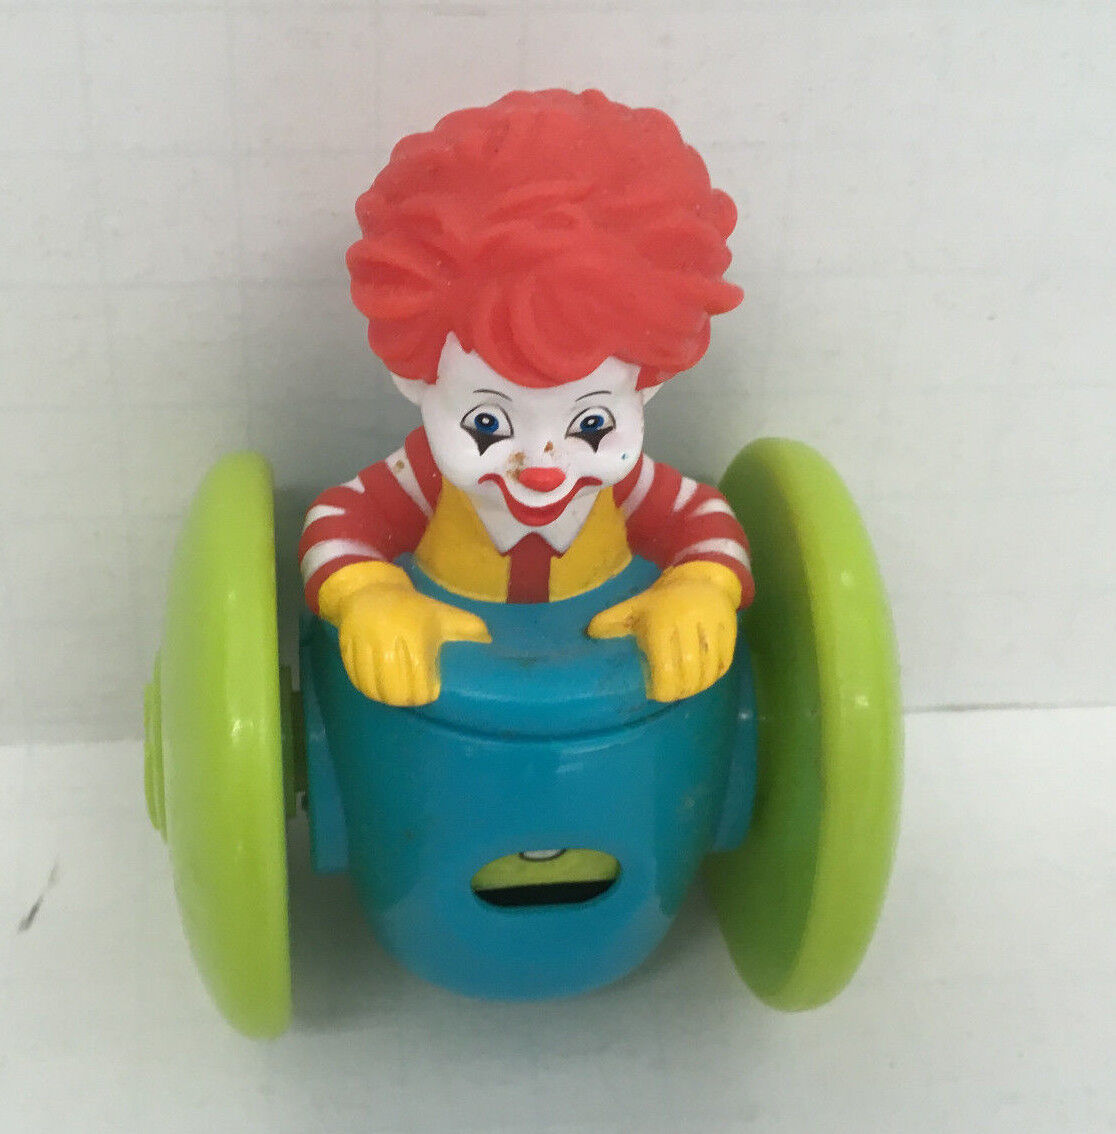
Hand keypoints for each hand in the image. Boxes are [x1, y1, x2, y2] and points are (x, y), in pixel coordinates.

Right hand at [318, 562, 489, 705]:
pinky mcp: (346, 649)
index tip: (431, 691)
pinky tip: (380, 690)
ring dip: (387, 697)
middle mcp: (387, 640)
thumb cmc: (412, 608)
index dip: (426, 693)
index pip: (419, 679)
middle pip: (395, 689)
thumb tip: (490, 641)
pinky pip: (356, 680)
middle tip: (414, 698)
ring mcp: (363, 645)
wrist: (369, 591)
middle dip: (407, 699)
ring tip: (397, 697)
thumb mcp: (442, 613)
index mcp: (414, 633)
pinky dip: (368, 690)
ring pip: (373, 688)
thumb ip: (468, 627)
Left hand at [588, 561, 739, 701]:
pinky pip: (724, 662)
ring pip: (709, 670)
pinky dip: (715, 676)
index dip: (662, 689)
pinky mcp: (730, 628)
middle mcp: (689, 624)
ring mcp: (712, 626)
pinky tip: (704, 679)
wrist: (701, 577)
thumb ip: (612, 620)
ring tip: (688, 690)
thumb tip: (590, 634)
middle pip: (689, 673)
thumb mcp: (636, 606)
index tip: (657, 693)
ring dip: (699, 686)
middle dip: (681, 691)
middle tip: (673, 694)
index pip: (665, 668)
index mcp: (662, 622)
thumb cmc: (663, 600)